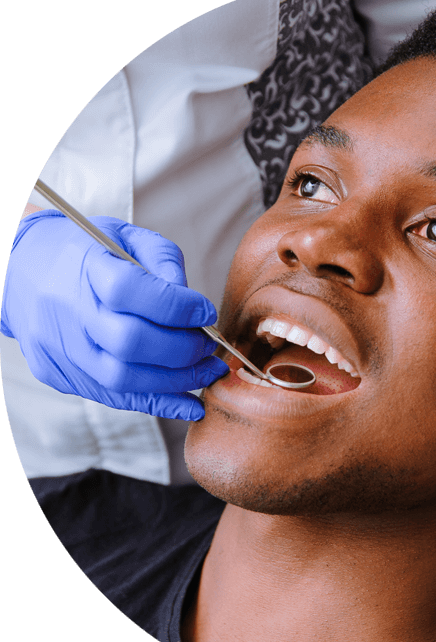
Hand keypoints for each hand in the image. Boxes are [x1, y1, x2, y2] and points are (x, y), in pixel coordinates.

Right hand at [1, 209, 228, 419]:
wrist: (16, 269)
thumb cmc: (85, 250)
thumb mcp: (126, 237)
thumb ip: (164, 262)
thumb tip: (195, 307)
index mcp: (82, 265)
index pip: (130, 290)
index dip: (178, 306)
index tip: (206, 312)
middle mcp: (66, 310)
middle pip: (129, 342)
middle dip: (183, 350)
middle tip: (209, 347)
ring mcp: (58, 348)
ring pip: (124, 379)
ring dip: (177, 382)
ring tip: (208, 373)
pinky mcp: (58, 374)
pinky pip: (114, 398)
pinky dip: (158, 404)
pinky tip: (189, 404)